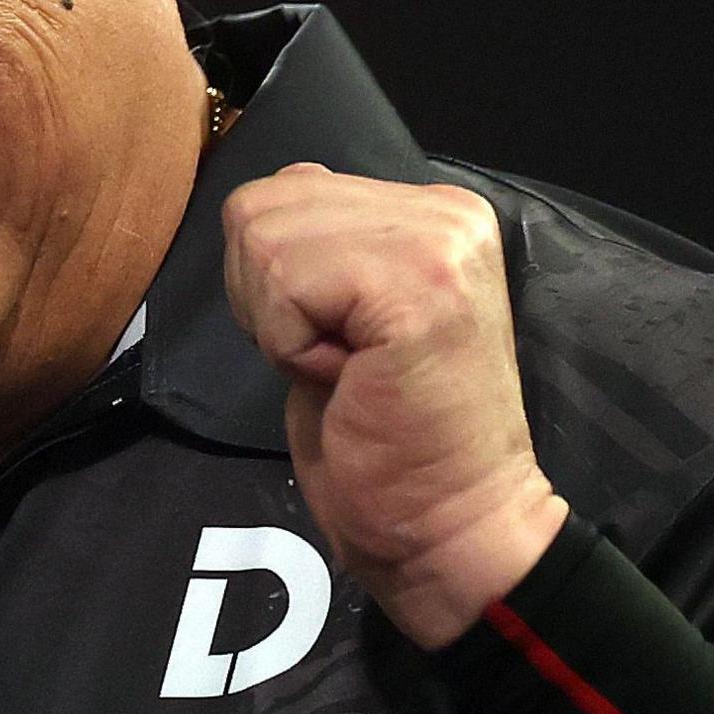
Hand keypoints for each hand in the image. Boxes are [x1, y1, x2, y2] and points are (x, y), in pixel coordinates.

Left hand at [220, 168, 567, 648]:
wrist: (451, 526)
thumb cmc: (389, 447)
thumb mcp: (342, 320)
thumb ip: (321, 250)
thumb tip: (265, 204)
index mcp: (435, 212)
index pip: (288, 187)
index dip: (276, 284)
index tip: (341, 347)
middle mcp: (446, 211)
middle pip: (262, 204)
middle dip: (267, 299)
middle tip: (340, 364)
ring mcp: (437, 239)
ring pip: (264, 237)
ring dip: (281, 324)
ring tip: (350, 371)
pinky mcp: (416, 281)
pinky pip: (283, 282)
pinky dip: (290, 345)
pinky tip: (350, 379)